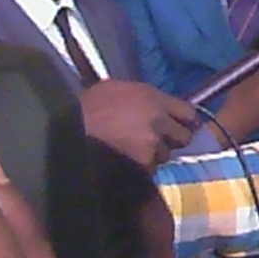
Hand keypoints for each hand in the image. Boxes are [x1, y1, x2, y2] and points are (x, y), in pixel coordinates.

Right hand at [79, 80, 196, 169]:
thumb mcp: (119, 89)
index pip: (189, 113)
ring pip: (165, 155)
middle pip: (184, 137)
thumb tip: (158, 106)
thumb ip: (144, 98)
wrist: (69, 126)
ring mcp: (152, 142)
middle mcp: (159, 119)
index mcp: (154, 98)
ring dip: (155, 154)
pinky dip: (141, 167)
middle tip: (160, 141)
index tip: (183, 126)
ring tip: (135, 150)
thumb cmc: (89, 104)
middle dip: (173, 140)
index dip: (186, 121)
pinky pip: (150, 168)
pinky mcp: (141, 162)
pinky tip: (127, 161)